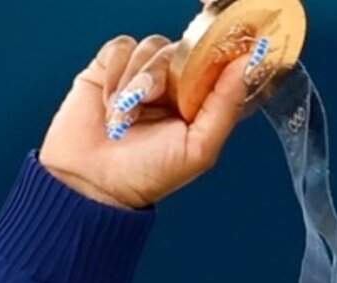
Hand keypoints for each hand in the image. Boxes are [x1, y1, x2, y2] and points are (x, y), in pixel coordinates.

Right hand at [39, 34, 249, 208]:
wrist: (91, 182)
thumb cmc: (145, 175)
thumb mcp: (198, 148)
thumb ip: (225, 107)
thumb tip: (245, 67)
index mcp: (196, 103)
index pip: (213, 64)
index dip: (208, 62)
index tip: (198, 72)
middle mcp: (171, 86)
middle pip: (181, 50)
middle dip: (163, 75)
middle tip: (148, 101)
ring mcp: (140, 76)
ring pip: (151, 47)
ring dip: (136, 80)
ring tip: (124, 115)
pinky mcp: (109, 69)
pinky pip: (120, 47)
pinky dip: (115, 73)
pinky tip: (109, 102)